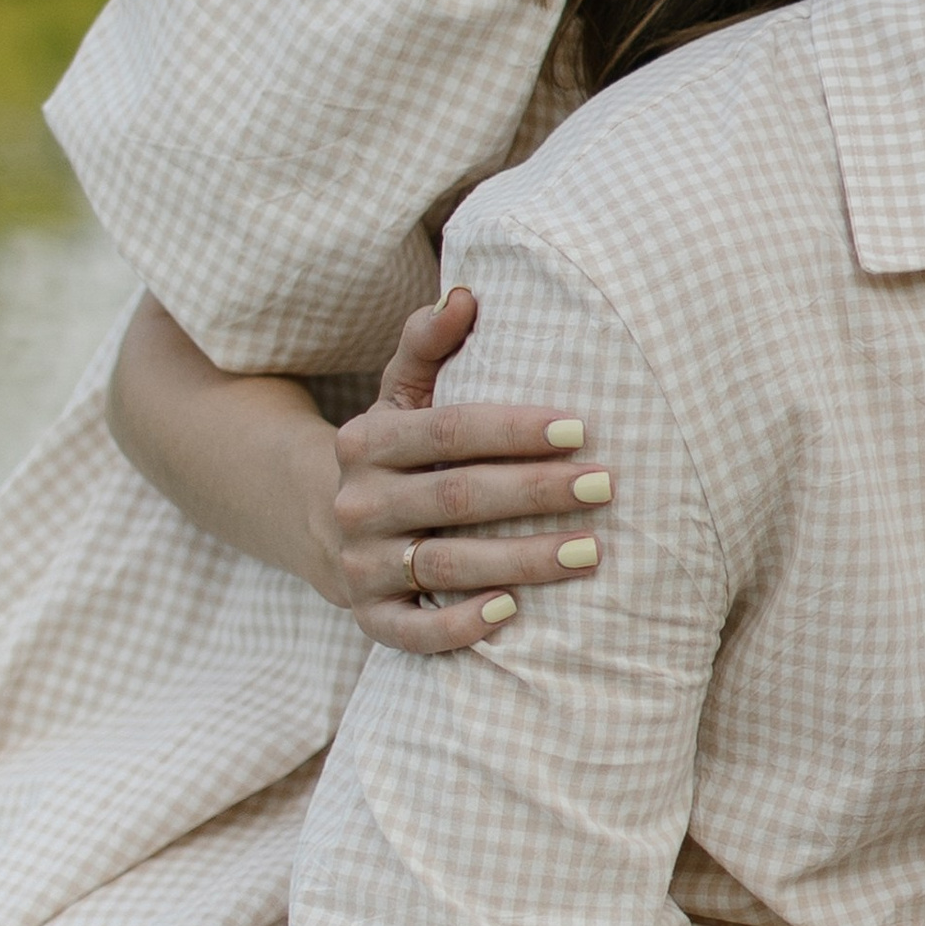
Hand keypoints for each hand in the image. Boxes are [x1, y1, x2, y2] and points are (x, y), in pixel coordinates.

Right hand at [326, 289, 615, 656]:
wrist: (318, 523)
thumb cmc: (392, 450)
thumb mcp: (399, 394)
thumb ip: (428, 344)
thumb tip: (466, 294)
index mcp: (367, 442)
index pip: (449, 431)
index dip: (515, 430)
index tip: (580, 429)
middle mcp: (359, 504)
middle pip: (458, 497)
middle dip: (536, 492)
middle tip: (605, 486)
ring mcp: (362, 565)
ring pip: (448, 564)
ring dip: (522, 560)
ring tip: (590, 551)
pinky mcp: (371, 617)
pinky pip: (414, 631)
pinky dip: (459, 627)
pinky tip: (513, 612)